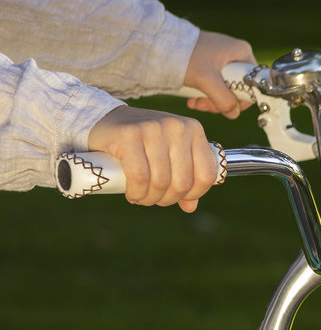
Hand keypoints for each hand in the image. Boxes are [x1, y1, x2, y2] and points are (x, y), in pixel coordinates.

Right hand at [87, 106, 217, 212]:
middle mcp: (177, 127)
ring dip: (150, 198)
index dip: (194, 194)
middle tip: (154, 199)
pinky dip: (137, 192)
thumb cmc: (142, 143)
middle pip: (182, 182)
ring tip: (142, 197)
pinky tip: (132, 194)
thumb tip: (191, 207)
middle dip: (168, 199)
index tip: (178, 198)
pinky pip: (140, 176)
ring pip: (161, 182)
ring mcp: (154, 128)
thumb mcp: (169, 155)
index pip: (207, 174)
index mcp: (194, 130)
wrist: (105, 121)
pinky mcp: (129, 134)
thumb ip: (184, 178)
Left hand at [183, 31, 254, 118]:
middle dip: (221, 102)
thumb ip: (224, 99)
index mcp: (242, 52)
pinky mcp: (211, 64)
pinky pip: (216, 85)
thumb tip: (234, 113)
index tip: (224, 105)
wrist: (160, 44)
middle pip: (239, 88)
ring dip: (211, 101)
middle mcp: (236, 55)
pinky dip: (206, 94)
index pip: (253, 83)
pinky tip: (193, 98)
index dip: (241, 99)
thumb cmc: (185, 55)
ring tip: (195, 103)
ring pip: (226, 89)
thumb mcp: (207, 80)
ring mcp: (223, 59)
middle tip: (205, 106)